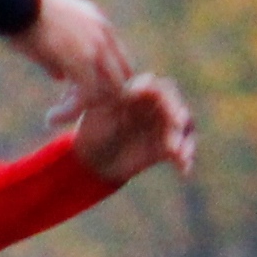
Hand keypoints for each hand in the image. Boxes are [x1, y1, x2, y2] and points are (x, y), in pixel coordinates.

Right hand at [5, 0, 142, 110]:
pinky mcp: (80, 60)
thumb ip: (58, 56)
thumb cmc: (15, 12)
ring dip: (83, 108)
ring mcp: (95, 45)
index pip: (116, 60)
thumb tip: (61, 76)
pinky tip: (51, 118)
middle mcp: (102, 32)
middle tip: (68, 105)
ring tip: (55, 116)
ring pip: (108, 91)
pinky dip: (70, 112)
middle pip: (120, 78)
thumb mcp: (45, 32)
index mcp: (96, 22)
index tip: (71, 91)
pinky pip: (86, 96)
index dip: (100, 81)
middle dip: (98, 97)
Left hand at [71, 70, 197, 181]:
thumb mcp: (94, 111)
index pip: (155, 85)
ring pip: (183, 128)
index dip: (152, 89)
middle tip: (177, 121)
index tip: (140, 96)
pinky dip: (185, 159)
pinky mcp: (167, 148)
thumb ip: (93, 100)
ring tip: (179, 151)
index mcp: (141, 93)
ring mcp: (164, 127)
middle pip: (175, 103)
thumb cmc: (92, 128)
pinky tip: (184, 170)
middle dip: (176, 111)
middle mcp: (156, 107)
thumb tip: (71, 106)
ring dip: (185, 138)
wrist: (95, 158)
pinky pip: (182, 151)